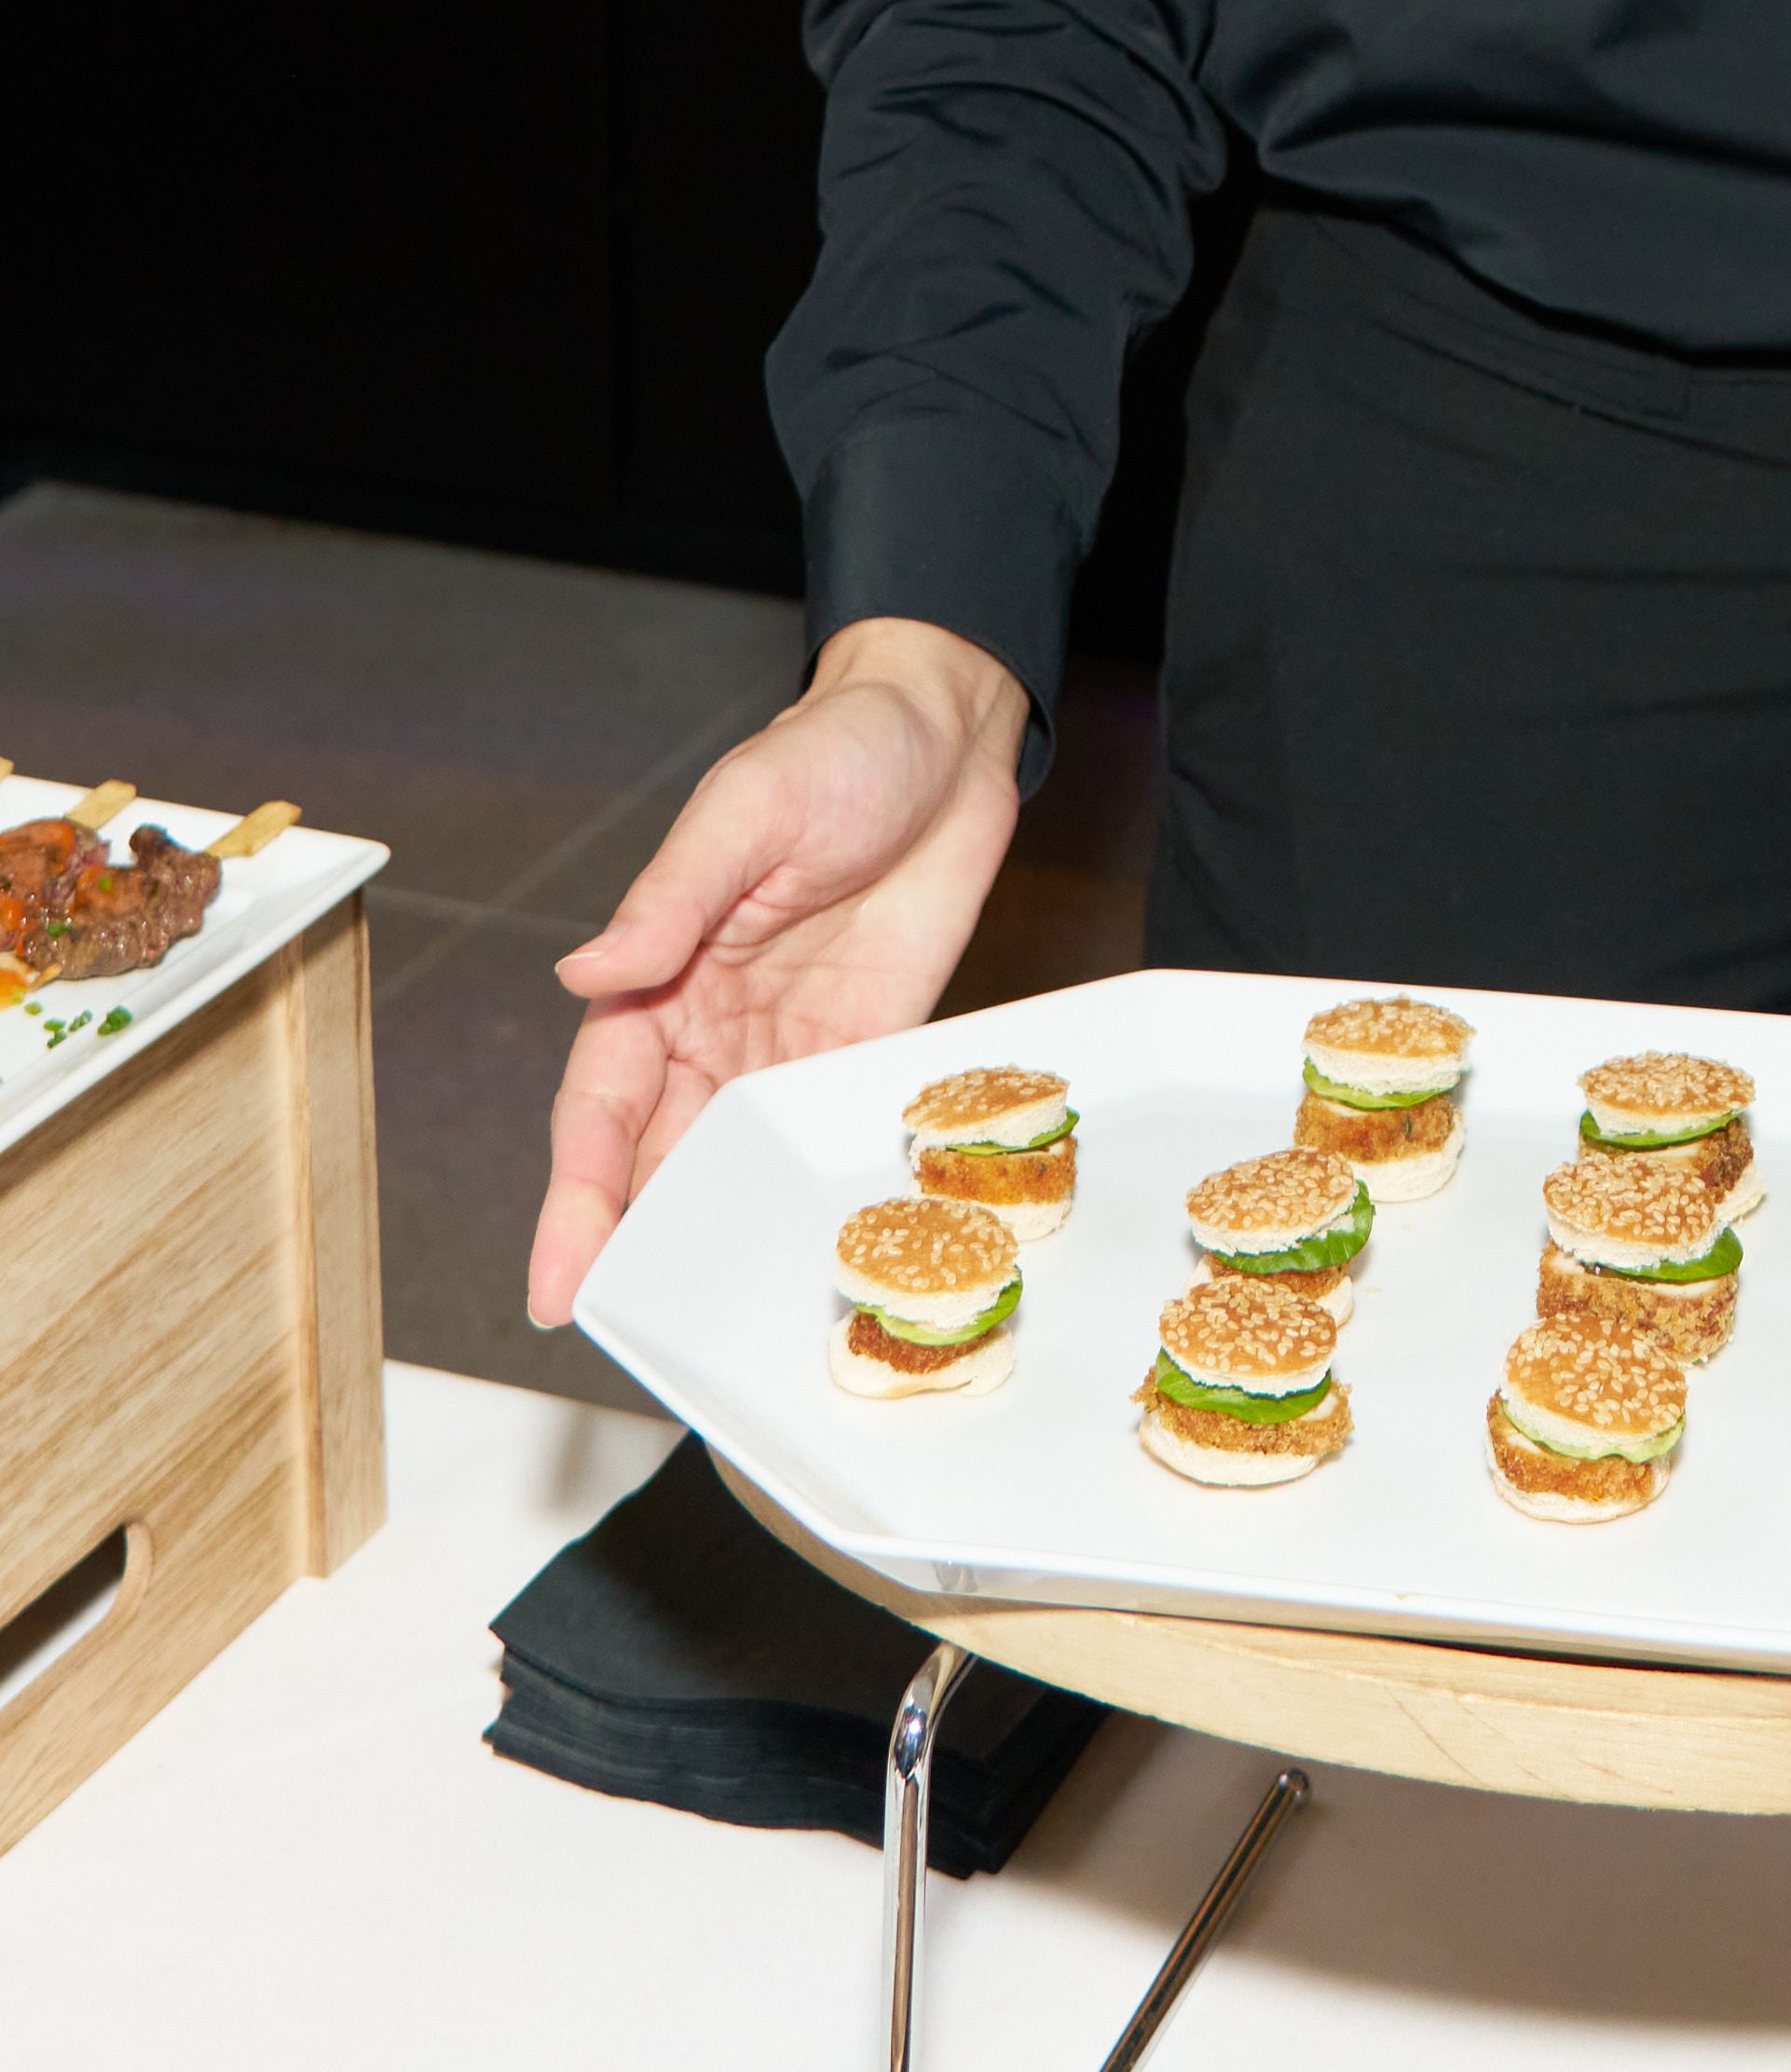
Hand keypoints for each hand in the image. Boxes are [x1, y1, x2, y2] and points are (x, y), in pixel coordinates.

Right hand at [526, 619, 1027, 1328]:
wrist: (949, 734)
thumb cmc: (834, 751)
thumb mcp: (746, 811)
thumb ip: (671, 902)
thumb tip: (588, 973)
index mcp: (660, 974)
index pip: (601, 1109)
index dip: (577, 1200)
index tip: (561, 1283)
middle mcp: (713, 1029)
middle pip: (657, 1160)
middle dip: (635, 1248)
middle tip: (630, 1337)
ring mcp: (788, 1049)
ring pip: (732, 1166)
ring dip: (717, 1239)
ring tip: (708, 1328)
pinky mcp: (864, 1050)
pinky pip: (821, 1136)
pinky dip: (805, 1196)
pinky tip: (805, 1257)